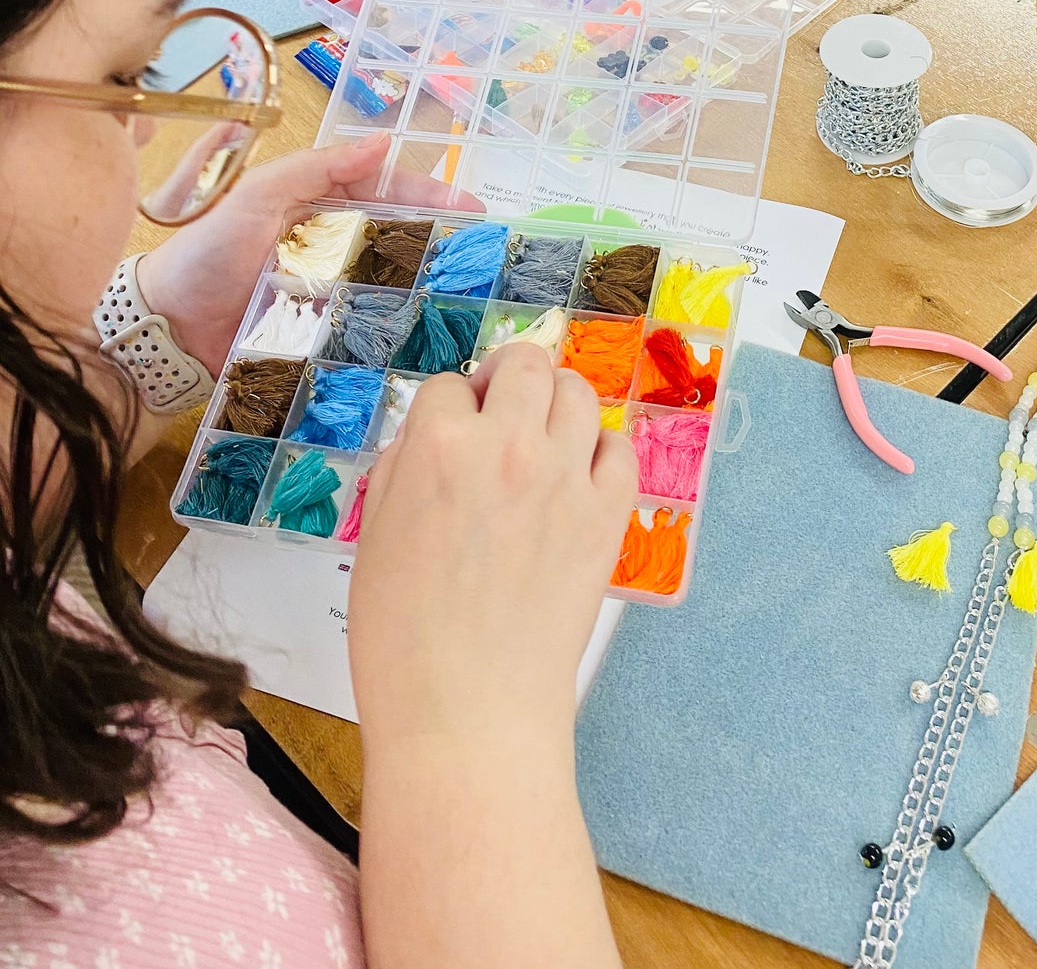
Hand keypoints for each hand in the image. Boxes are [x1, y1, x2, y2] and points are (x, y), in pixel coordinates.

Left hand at [139, 136, 480, 377]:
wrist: (165, 325)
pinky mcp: (323, 331)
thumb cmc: (207, 252)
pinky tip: (430, 329)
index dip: (430, 195)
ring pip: (390, 278)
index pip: (386, 189)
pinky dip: (400, 323)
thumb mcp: (257, 195)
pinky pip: (368, 323)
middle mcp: (330, 242)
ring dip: (430, 281)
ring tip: (471, 291)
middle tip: (485, 252)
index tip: (470, 208)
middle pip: (398, 233)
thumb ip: (316, 167)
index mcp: (318, 202)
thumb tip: (382, 142)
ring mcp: (329, 289)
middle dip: (444, 239)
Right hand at [350, 346, 635, 743]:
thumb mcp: (376, 536)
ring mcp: (565, 478)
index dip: (445, 410)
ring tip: (542, 437)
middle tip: (499, 414)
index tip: (448, 437)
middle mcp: (508, 446)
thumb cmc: (404, 639)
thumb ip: (404, 468)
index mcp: (439, 446)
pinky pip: (620, 450)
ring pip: (577, 391)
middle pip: (525, 363)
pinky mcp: (607, 516)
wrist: (468, 713)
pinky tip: (578, 477)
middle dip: (506, 380)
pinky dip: (600, 453)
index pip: (447, 386)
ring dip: (556, 403)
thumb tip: (431, 436)